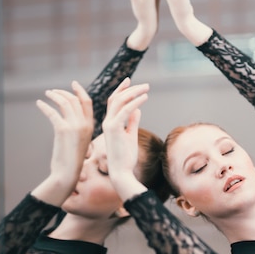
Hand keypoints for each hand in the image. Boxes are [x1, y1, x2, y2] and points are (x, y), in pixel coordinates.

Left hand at [32, 81, 93, 205]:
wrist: (67, 173)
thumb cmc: (71, 160)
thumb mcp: (79, 141)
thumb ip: (78, 128)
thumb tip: (68, 118)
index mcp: (90, 126)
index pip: (87, 102)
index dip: (80, 91)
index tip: (73, 84)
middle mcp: (84, 124)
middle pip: (74, 100)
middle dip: (63, 92)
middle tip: (53, 91)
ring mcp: (74, 126)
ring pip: (64, 103)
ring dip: (54, 96)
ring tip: (47, 94)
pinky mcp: (62, 129)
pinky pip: (52, 112)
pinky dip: (45, 106)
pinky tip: (39, 104)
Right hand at [102, 78, 148, 201]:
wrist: (121, 172)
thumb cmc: (126, 157)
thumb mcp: (131, 136)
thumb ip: (132, 122)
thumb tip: (137, 110)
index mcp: (110, 123)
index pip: (113, 102)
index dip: (121, 90)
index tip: (130, 81)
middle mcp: (107, 122)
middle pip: (115, 98)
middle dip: (129, 88)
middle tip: (145, 85)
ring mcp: (109, 125)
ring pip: (120, 101)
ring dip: (134, 93)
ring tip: (147, 89)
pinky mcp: (114, 129)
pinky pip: (125, 110)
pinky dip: (135, 102)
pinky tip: (145, 98)